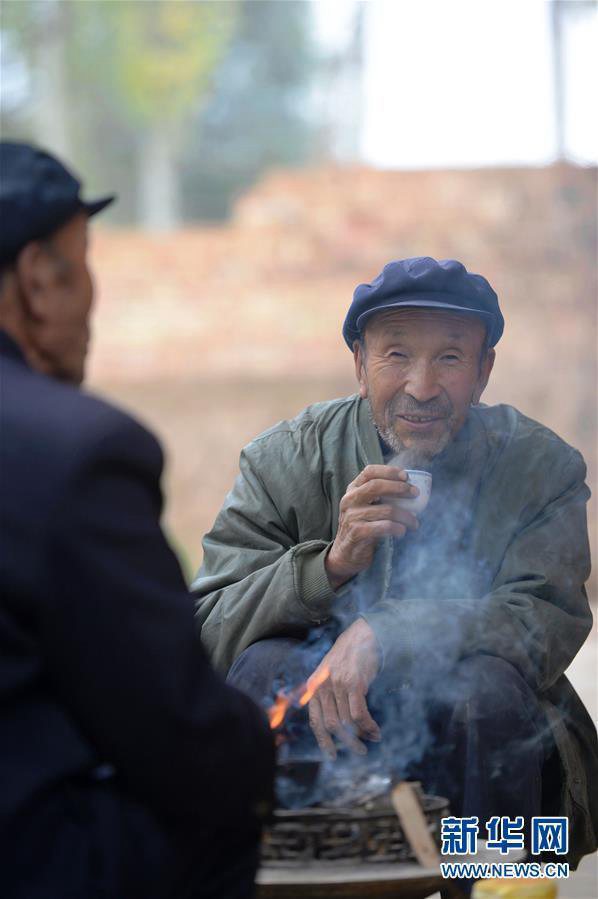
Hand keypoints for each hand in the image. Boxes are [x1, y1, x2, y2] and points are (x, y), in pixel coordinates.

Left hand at [307, 619, 381, 758]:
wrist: (362, 634)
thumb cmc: (347, 654)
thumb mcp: (328, 672)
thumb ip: (325, 692)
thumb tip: (333, 722)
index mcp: (314, 687)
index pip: (315, 721)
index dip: (323, 741)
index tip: (332, 755)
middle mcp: (322, 687)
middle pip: (332, 725)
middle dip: (347, 742)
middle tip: (360, 751)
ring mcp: (337, 685)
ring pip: (347, 722)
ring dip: (361, 735)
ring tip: (372, 739)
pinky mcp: (353, 683)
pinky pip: (359, 714)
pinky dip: (368, 726)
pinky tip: (375, 731)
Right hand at [325, 464, 418, 589]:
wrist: (345, 554)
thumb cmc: (362, 527)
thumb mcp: (366, 508)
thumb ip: (380, 497)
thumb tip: (410, 489)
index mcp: (352, 490)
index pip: (369, 472)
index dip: (389, 471)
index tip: (406, 476)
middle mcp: (349, 500)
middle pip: (376, 486)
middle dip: (399, 488)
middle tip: (415, 494)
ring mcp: (352, 516)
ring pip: (386, 509)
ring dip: (406, 515)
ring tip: (414, 522)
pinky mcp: (357, 533)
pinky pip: (384, 527)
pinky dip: (398, 528)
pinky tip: (403, 531)